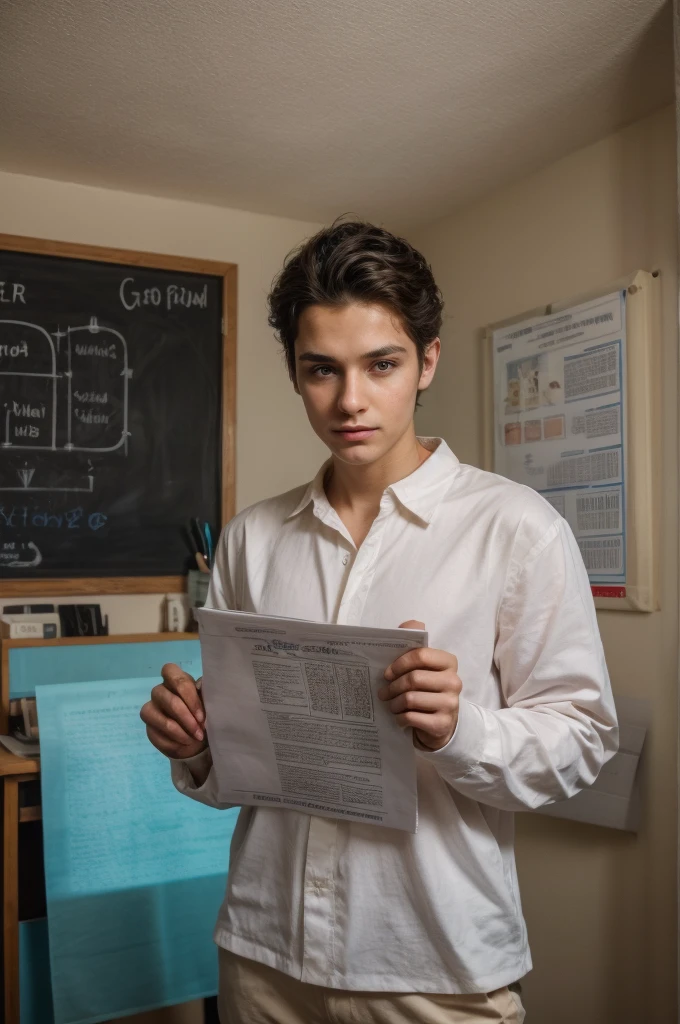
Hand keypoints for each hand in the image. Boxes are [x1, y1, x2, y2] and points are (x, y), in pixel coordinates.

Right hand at [140, 664, 206, 759]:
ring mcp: (150, 709)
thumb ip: (204, 691)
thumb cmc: (202, 711)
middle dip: (188, 719)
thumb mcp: (207, 700)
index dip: (188, 695)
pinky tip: (186, 744)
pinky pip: (161, 738)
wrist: (196, 735)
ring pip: (166, 723)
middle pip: (171, 701)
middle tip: (201, 730)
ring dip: (184, 734)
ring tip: (196, 739)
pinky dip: (177, 743)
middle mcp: (159, 691)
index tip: (202, 715)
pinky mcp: (149, 728)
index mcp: (173, 679)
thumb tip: (200, 685)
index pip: (170, 672)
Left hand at [378, 620, 460, 751]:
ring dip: (395, 703)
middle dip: (393, 686)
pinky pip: (412, 717)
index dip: (399, 663)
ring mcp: (451, 703)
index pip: (421, 655)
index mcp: (448, 662)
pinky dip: (400, 718)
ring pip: (411, 699)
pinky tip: (399, 717)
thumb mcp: (423, 667)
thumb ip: (415, 644)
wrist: (442, 722)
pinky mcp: (443, 723)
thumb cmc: (427, 689)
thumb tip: (410, 624)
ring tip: (391, 705)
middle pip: (413, 678)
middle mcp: (454, 681)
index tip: (386, 673)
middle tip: (383, 692)